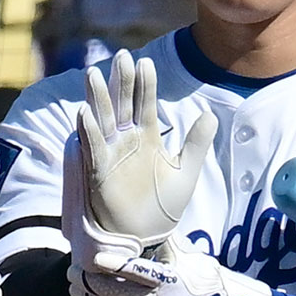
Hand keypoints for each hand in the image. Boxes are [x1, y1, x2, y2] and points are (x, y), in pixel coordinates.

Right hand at [62, 50, 217, 262]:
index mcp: (148, 137)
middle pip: (122, 104)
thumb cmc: (164, 206)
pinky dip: (89, 132)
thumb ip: (196, 143)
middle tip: (121, 57)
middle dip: (120, 82)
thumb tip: (211, 114)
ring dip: (99, 99)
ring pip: (103, 120)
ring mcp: (111, 154)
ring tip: (94, 74)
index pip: (145, 103)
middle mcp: (126, 140)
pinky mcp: (98, 172)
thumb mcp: (186, 171)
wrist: (148, 238)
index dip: (144, 84)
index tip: (144, 62)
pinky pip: (92, 148)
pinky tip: (84, 113)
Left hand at [67, 236, 272, 295]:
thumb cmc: (202, 280)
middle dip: (91, 282)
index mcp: (171, 282)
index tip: (96, 257)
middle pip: (117, 294)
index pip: (139, 273)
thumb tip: (146, 221)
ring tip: (75, 285)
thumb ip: (166, 243)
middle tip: (74, 269)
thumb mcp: (189, 258)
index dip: (116, 266)